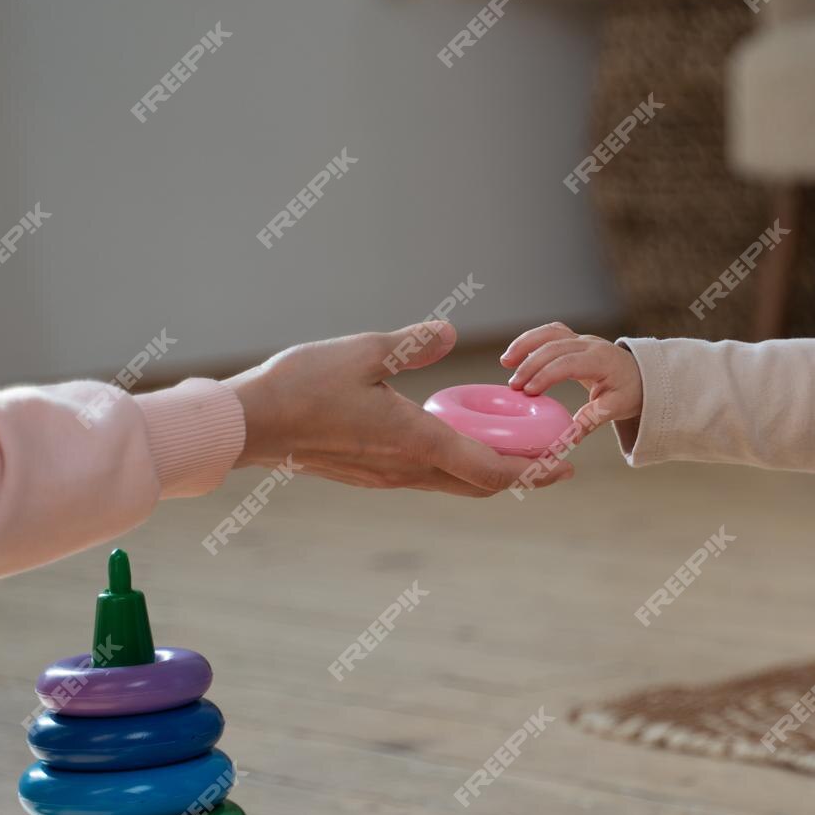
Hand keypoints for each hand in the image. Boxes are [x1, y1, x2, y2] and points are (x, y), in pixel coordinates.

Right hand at [225, 321, 569, 495]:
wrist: (248, 424)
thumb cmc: (300, 386)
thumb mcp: (364, 351)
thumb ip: (413, 343)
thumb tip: (450, 331)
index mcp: (419, 442)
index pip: (494, 471)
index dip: (536, 470)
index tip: (566, 464)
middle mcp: (409, 469)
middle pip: (481, 484)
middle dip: (523, 472)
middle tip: (553, 458)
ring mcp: (387, 476)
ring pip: (454, 482)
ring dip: (489, 468)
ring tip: (513, 446)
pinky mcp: (369, 473)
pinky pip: (427, 475)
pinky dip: (456, 463)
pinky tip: (456, 438)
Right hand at [500, 322, 643, 439]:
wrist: (642, 377)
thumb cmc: (630, 392)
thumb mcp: (616, 408)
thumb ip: (591, 419)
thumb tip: (568, 438)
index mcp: (602, 360)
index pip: (568, 362)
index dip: (546, 375)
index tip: (529, 392)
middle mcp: (590, 344)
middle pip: (554, 346)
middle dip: (530, 364)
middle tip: (513, 387)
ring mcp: (581, 339)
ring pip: (549, 333)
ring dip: (525, 345)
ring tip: (506, 363)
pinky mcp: (574, 339)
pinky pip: (549, 333)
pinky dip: (530, 341)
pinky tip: (515, 355)